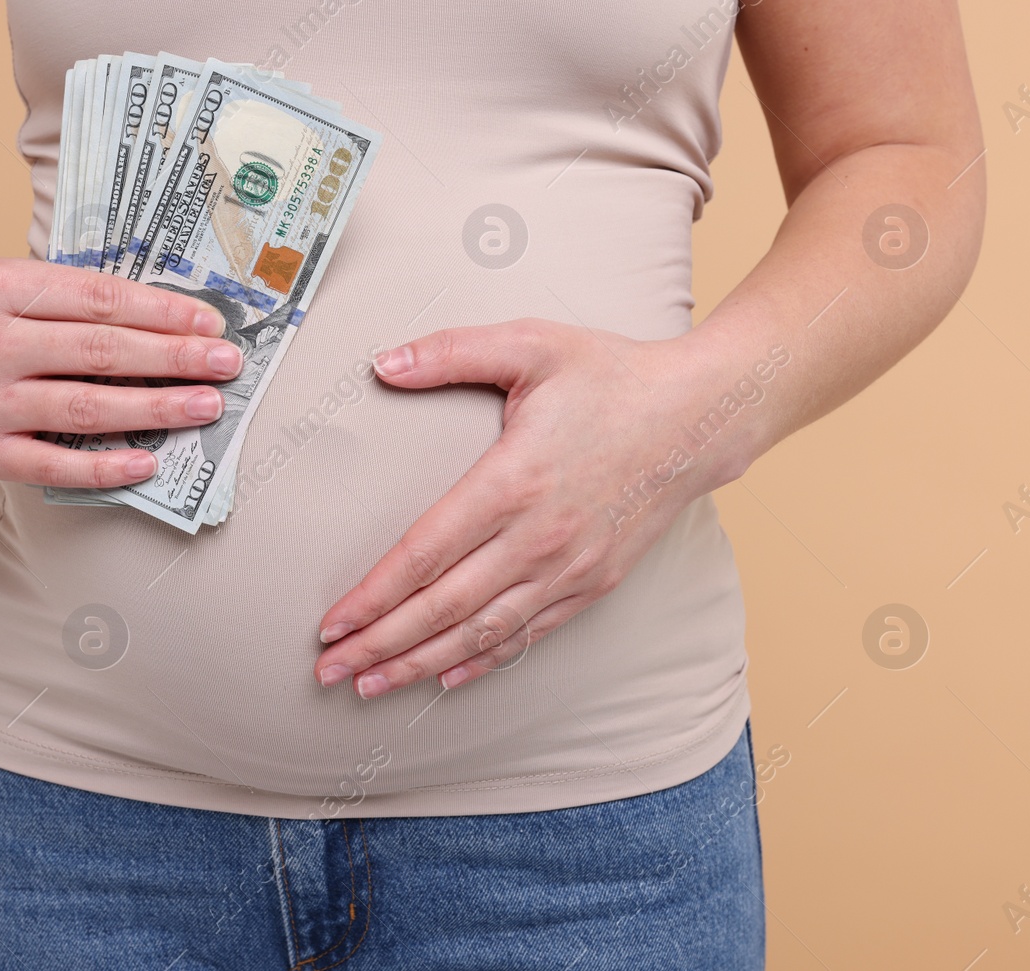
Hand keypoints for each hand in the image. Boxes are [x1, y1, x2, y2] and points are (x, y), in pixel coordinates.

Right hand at [0, 256, 242, 485]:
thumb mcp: (18, 283)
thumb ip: (80, 299)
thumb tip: (177, 323)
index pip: (97, 299)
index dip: (161, 311)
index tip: (211, 322)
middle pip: (97, 352)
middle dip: (172, 358)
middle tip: (224, 364)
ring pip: (82, 408)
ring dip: (154, 408)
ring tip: (203, 407)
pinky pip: (52, 465)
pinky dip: (104, 466)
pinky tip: (148, 461)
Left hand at [313, 318, 746, 697]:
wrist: (702, 416)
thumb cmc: (613, 377)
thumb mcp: (531, 345)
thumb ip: (451, 352)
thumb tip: (382, 363)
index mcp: (512, 481)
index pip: (424, 554)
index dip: (373, 596)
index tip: (331, 623)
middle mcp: (539, 537)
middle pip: (443, 608)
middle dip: (380, 644)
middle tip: (326, 671)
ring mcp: (569, 568)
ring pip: (482, 633)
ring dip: (421, 664)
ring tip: (370, 684)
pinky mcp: (594, 583)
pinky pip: (528, 635)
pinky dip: (483, 661)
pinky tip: (446, 677)